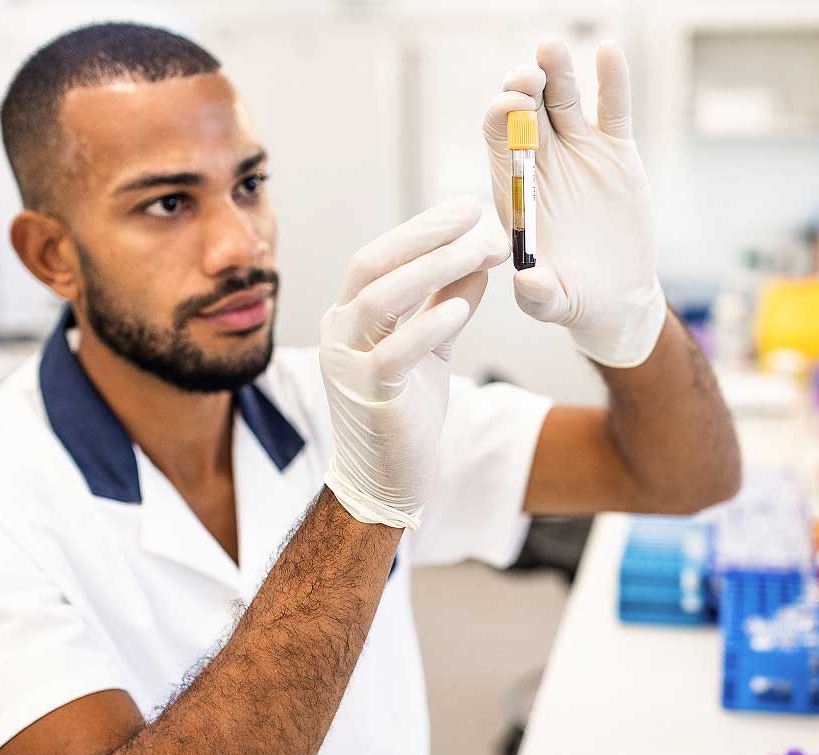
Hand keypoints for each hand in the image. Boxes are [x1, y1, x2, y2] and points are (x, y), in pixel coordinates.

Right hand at [320, 198, 506, 529]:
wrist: (387, 481)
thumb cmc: (406, 413)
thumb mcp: (431, 349)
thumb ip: (446, 305)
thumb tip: (478, 263)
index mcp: (348, 317)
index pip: (379, 257)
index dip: (422, 229)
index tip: (467, 209)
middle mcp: (339, 333)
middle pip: (374, 265)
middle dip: (426, 235)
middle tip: (475, 215)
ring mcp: (348, 363)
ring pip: (381, 300)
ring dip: (433, 269)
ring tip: (480, 251)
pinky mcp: (369, 395)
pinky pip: (395, 351)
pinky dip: (428, 325)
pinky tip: (460, 307)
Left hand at [482, 40, 665, 368]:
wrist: (616, 300)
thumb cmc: (575, 301)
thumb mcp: (555, 305)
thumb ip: (539, 297)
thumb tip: (527, 283)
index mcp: (516, 189)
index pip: (498, 138)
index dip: (501, 117)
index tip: (512, 108)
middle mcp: (542, 162)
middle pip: (526, 109)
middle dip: (523, 85)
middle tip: (531, 74)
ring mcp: (579, 152)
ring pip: (563, 100)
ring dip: (558, 71)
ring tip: (553, 46)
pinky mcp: (616, 152)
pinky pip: (613, 109)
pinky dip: (612, 81)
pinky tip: (611, 52)